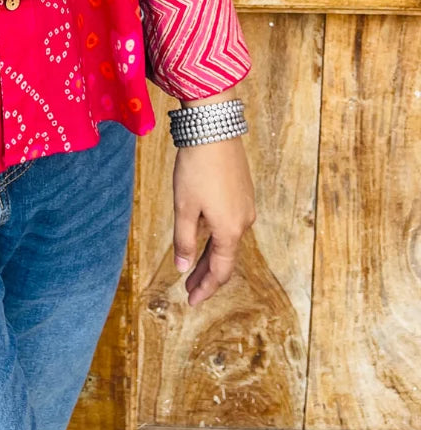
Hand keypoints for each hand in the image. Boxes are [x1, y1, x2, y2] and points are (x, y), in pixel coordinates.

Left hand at [171, 134, 256, 306]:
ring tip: (193, 269)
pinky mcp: (243, 192)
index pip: (219, 271)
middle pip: (225, 258)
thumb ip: (184, 240)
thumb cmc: (196, 168)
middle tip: (190, 291)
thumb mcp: (184, 206)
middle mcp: (244, 222)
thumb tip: (184, 268)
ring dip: (211, 256)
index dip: (205, 288)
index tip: (192, 301)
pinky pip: (230, 224)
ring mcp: (246, 206)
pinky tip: (204, 237)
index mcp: (230, 230)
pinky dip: (217, 238)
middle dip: (207, 276)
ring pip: (228, 240)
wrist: (214, 128)